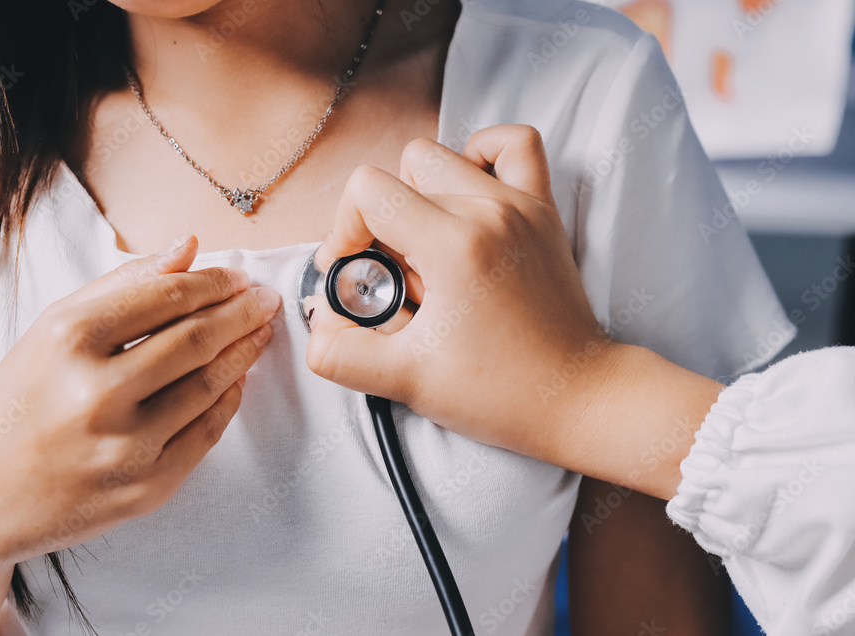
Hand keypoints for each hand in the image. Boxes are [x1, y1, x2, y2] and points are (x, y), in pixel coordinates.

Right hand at [0, 236, 281, 576]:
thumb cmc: (18, 403)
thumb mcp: (53, 330)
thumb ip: (124, 285)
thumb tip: (189, 247)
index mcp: (68, 341)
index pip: (166, 297)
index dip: (214, 283)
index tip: (237, 277)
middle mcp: (97, 394)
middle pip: (196, 339)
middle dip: (241, 313)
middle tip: (265, 299)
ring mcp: (125, 447)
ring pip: (210, 385)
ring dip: (245, 352)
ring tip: (259, 332)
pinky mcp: (147, 488)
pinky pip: (208, 433)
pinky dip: (229, 399)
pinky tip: (237, 378)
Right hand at [304, 126, 617, 457]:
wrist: (577, 399)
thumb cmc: (503, 394)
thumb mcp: (405, 381)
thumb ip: (339, 353)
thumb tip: (318, 322)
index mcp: (454, 243)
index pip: (368, 190)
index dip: (344, 232)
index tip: (359, 277)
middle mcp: (490, 210)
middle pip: (401, 170)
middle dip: (383, 220)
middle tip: (399, 277)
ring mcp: (521, 206)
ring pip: (445, 155)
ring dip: (422, 195)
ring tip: (431, 248)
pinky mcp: (543, 213)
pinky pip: (514, 147)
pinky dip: (482, 158)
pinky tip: (467, 198)